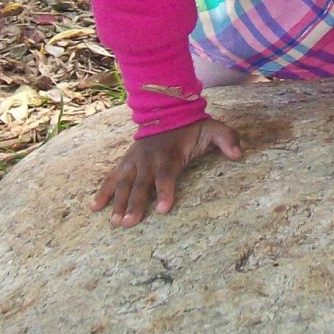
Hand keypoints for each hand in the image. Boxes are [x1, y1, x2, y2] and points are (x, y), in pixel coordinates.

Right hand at [91, 118, 241, 226]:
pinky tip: (94, 207)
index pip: (166, 175)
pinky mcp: (127, 162)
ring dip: (117, 202)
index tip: (163, 208)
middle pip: (140, 184)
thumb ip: (227, 139)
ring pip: (123, 182)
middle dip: (134, 204)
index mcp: (170, 154)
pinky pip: (112, 176)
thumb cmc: (193, 127)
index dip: (164, 191)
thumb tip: (239, 154)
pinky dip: (103, 191)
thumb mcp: (214, 129)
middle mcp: (149, 159)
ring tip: (114, 222)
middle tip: (128, 223)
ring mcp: (135, 161)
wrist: (167, 110)